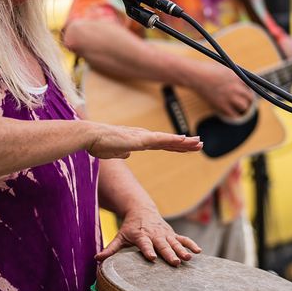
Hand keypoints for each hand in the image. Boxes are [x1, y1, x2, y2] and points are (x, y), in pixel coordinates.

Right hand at [85, 123, 202, 159]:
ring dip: (186, 142)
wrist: (91, 137)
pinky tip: (186, 141)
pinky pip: (162, 140)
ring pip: (170, 140)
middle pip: (170, 141)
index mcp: (140, 140)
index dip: (176, 146)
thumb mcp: (115, 152)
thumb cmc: (100, 144)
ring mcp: (144, 137)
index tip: (188, 147)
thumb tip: (128, 154)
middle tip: (200, 144)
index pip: (162, 144)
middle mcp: (145, 136)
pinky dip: (175, 141)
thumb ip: (123, 152)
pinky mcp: (142, 139)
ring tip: (199, 143)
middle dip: (186, 144)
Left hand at [96, 206, 201, 265]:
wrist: (141, 209)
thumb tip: (96, 259)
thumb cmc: (130, 227)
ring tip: (189, 258)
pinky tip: (199, 252)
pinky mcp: (172, 233)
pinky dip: (191, 244)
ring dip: (182, 250)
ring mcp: (165, 234)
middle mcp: (154, 234)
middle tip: (175, 262)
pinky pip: (183, 239)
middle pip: (162, 245)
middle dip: (169, 253)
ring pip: (175, 242)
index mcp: (141, 235)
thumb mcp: (120, 236)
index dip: (148, 250)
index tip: (152, 258)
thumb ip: (110, 249)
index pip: (144, 244)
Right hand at [194, 63, 255, 119]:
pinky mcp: (221, 105)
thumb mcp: (224, 68)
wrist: (195, 76)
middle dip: (249, 100)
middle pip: (249, 97)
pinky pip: (233, 114)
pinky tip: (232, 113)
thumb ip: (234, 75)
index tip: (247, 92)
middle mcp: (235, 87)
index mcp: (237, 76)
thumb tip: (241, 83)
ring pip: (243, 106)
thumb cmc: (207, 70)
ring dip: (243, 107)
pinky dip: (234, 115)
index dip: (249, 90)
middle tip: (246, 102)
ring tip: (240, 108)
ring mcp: (228, 97)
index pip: (251, 85)